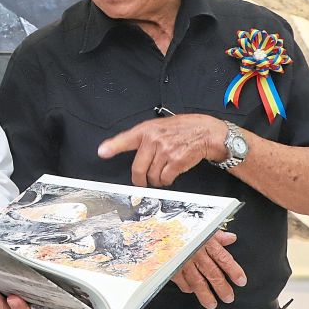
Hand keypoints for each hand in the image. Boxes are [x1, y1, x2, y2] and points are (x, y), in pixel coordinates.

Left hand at [97, 114, 226, 187]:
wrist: (205, 132)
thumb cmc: (182, 129)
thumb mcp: (158, 126)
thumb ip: (142, 137)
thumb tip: (121, 147)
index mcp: (147, 130)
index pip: (126, 138)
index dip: (113, 146)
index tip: (102, 152)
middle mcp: (154, 140)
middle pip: (138, 168)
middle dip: (138, 179)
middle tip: (140, 181)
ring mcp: (165, 151)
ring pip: (152, 176)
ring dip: (155, 180)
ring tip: (159, 174)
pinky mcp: (176, 162)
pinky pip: (165, 179)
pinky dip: (166, 181)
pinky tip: (168, 175)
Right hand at [170, 230, 244, 308]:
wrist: (155, 226)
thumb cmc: (178, 225)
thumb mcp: (200, 225)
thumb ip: (216, 234)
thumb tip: (231, 238)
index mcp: (205, 241)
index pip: (224, 258)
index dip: (234, 271)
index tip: (241, 281)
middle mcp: (196, 252)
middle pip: (213, 274)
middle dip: (222, 288)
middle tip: (228, 298)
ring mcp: (183, 261)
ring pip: (198, 282)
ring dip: (205, 294)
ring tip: (212, 304)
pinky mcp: (170, 266)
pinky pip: (181, 281)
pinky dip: (187, 287)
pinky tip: (191, 291)